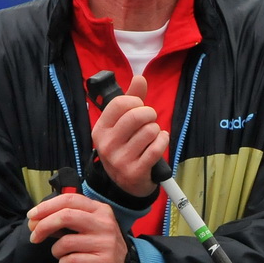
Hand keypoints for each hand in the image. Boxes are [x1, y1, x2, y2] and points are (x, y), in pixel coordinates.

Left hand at [27, 192, 128, 262]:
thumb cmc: (99, 245)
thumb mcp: (88, 226)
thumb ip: (67, 221)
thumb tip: (37, 221)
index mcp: (99, 209)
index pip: (69, 200)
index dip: (46, 206)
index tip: (32, 216)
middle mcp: (104, 223)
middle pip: (65, 216)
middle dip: (43, 226)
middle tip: (34, 236)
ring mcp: (105, 242)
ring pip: (65, 243)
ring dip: (56, 251)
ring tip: (62, 256)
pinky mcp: (104, 261)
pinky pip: (71, 261)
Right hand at [92, 74, 168, 197]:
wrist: (125, 184)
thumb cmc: (125, 148)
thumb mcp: (121, 124)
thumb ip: (131, 99)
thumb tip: (140, 78)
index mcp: (100, 130)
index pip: (119, 103)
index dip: (136, 101)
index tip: (139, 107)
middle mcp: (106, 145)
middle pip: (136, 115)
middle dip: (150, 114)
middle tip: (150, 119)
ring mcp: (120, 160)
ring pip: (150, 131)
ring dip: (157, 130)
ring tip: (152, 135)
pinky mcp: (135, 172)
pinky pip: (157, 148)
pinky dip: (163, 141)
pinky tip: (160, 141)